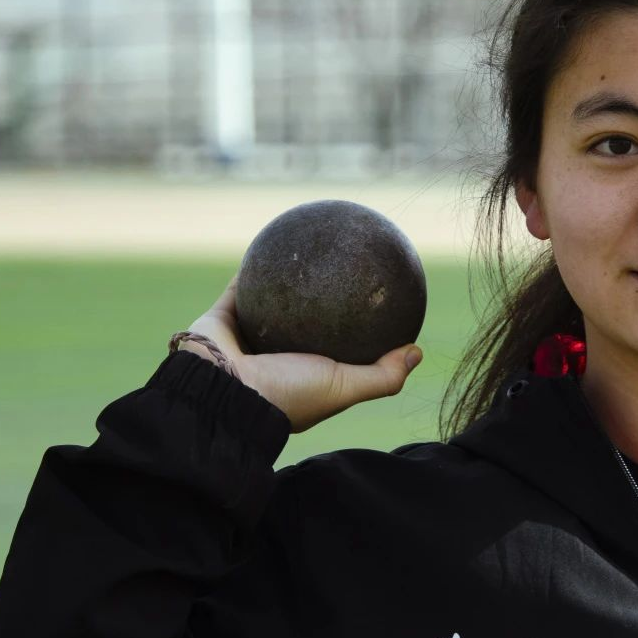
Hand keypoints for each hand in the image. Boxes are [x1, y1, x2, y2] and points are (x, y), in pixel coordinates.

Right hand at [178, 276, 422, 434]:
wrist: (223, 390)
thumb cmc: (287, 393)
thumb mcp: (344, 387)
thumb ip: (382, 375)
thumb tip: (417, 352)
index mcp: (300, 382)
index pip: (334, 357)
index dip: (355, 338)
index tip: (377, 313)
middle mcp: (272, 362)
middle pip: (300, 329)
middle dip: (320, 308)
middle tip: (344, 277)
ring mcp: (244, 342)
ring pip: (268, 307)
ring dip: (284, 285)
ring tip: (308, 257)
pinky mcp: (219, 320)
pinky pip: (239, 287)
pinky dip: (252, 269)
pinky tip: (274, 243)